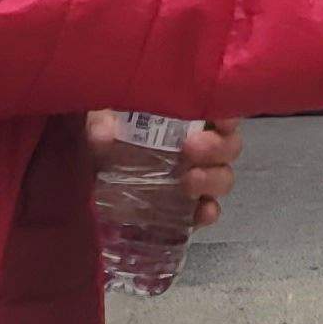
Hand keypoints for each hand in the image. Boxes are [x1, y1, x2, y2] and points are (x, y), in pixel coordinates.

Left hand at [83, 113, 245, 228]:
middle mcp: (200, 146)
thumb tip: (103, 137)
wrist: (93, 174)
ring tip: (188, 181)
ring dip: (212, 179)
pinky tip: (201, 213)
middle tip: (190, 148)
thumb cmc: (108, 135)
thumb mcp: (100, 120)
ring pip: (224, 178)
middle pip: (229, 146)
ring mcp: (197, 178)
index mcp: (186, 116)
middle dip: (216, 148)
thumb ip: (101, 123)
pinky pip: (209, 211)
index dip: (225, 114)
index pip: (219, 110)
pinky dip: (209, 212)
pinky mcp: (186, 209)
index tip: (218, 118)